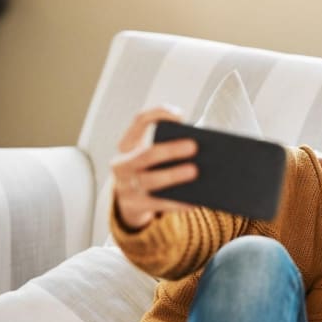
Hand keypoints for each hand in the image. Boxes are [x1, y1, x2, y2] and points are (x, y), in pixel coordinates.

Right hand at [112, 107, 198, 229]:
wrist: (130, 203)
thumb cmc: (150, 171)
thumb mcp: (152, 155)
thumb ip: (169, 146)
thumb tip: (200, 148)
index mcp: (127, 145)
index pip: (140, 121)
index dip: (159, 114)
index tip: (180, 116)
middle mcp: (122, 164)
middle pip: (146, 154)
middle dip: (170, 150)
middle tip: (194, 147)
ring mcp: (125, 186)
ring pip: (150, 180)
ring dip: (173, 175)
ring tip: (195, 172)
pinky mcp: (134, 206)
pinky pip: (158, 204)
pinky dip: (177, 202)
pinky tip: (195, 200)